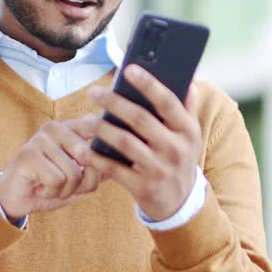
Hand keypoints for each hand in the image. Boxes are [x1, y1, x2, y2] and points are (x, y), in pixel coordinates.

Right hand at [0, 115, 102, 219]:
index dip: (100, 162)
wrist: (13, 198)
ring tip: (50, 186)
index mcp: (70, 127)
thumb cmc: (49, 185)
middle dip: (82, 183)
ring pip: (73, 172)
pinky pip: (56, 180)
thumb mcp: (79, 177)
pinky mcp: (28, 154)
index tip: (89, 173)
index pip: (99, 138)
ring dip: (64, 190)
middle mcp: (56, 127)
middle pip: (89, 158)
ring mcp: (40, 138)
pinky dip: (51, 192)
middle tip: (65, 187)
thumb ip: (98, 167)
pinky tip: (39, 188)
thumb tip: (122, 160)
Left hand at [81, 65, 201, 221]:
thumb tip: (187, 83)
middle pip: (140, 119)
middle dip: (114, 103)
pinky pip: (114, 169)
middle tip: (94, 92)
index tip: (129, 69)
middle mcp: (175, 148)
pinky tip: (81, 148)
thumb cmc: (180, 159)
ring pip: (124, 142)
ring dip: (101, 129)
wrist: (180, 203)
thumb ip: (187, 109)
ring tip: (85, 120)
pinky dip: (95, 158)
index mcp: (187, 131)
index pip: (168, 102)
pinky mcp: (142, 186)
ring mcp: (158, 169)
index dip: (149, 85)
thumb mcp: (190, 136)